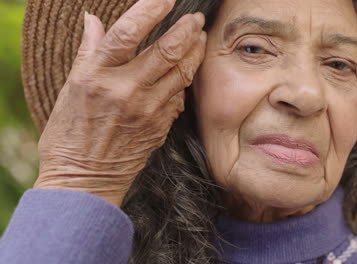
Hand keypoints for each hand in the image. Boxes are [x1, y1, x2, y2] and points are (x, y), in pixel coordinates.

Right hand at [34, 0, 206, 206]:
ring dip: (195, 52)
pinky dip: (183, 82)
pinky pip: (178, 98)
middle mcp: (125, 91)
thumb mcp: (69, 89)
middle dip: (187, 29)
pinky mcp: (160, 127)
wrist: (84, 181)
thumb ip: (88, 52)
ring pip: (180, 73)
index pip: (128, 32)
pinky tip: (185, 73)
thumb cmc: (69, 135)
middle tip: (196, 18)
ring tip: (201, 38)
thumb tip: (93, 20)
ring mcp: (146, 110)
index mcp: (97, 76)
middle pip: (166, 51)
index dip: (151, 10)